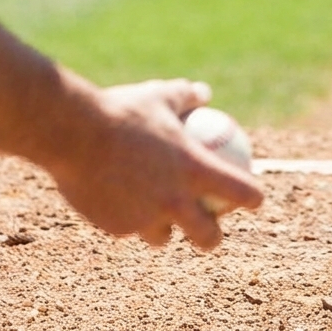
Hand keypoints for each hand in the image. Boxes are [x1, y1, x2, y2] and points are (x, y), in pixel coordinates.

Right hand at [48, 79, 262, 249]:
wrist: (74, 135)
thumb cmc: (123, 110)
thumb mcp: (160, 95)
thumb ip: (185, 96)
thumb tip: (204, 93)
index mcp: (194, 169)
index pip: (236, 189)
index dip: (252, 197)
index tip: (257, 200)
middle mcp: (173, 200)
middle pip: (205, 235)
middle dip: (212, 239)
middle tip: (212, 231)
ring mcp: (143, 218)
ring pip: (160, 236)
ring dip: (164, 231)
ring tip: (163, 226)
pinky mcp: (114, 227)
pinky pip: (127, 226)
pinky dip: (128, 218)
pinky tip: (121, 206)